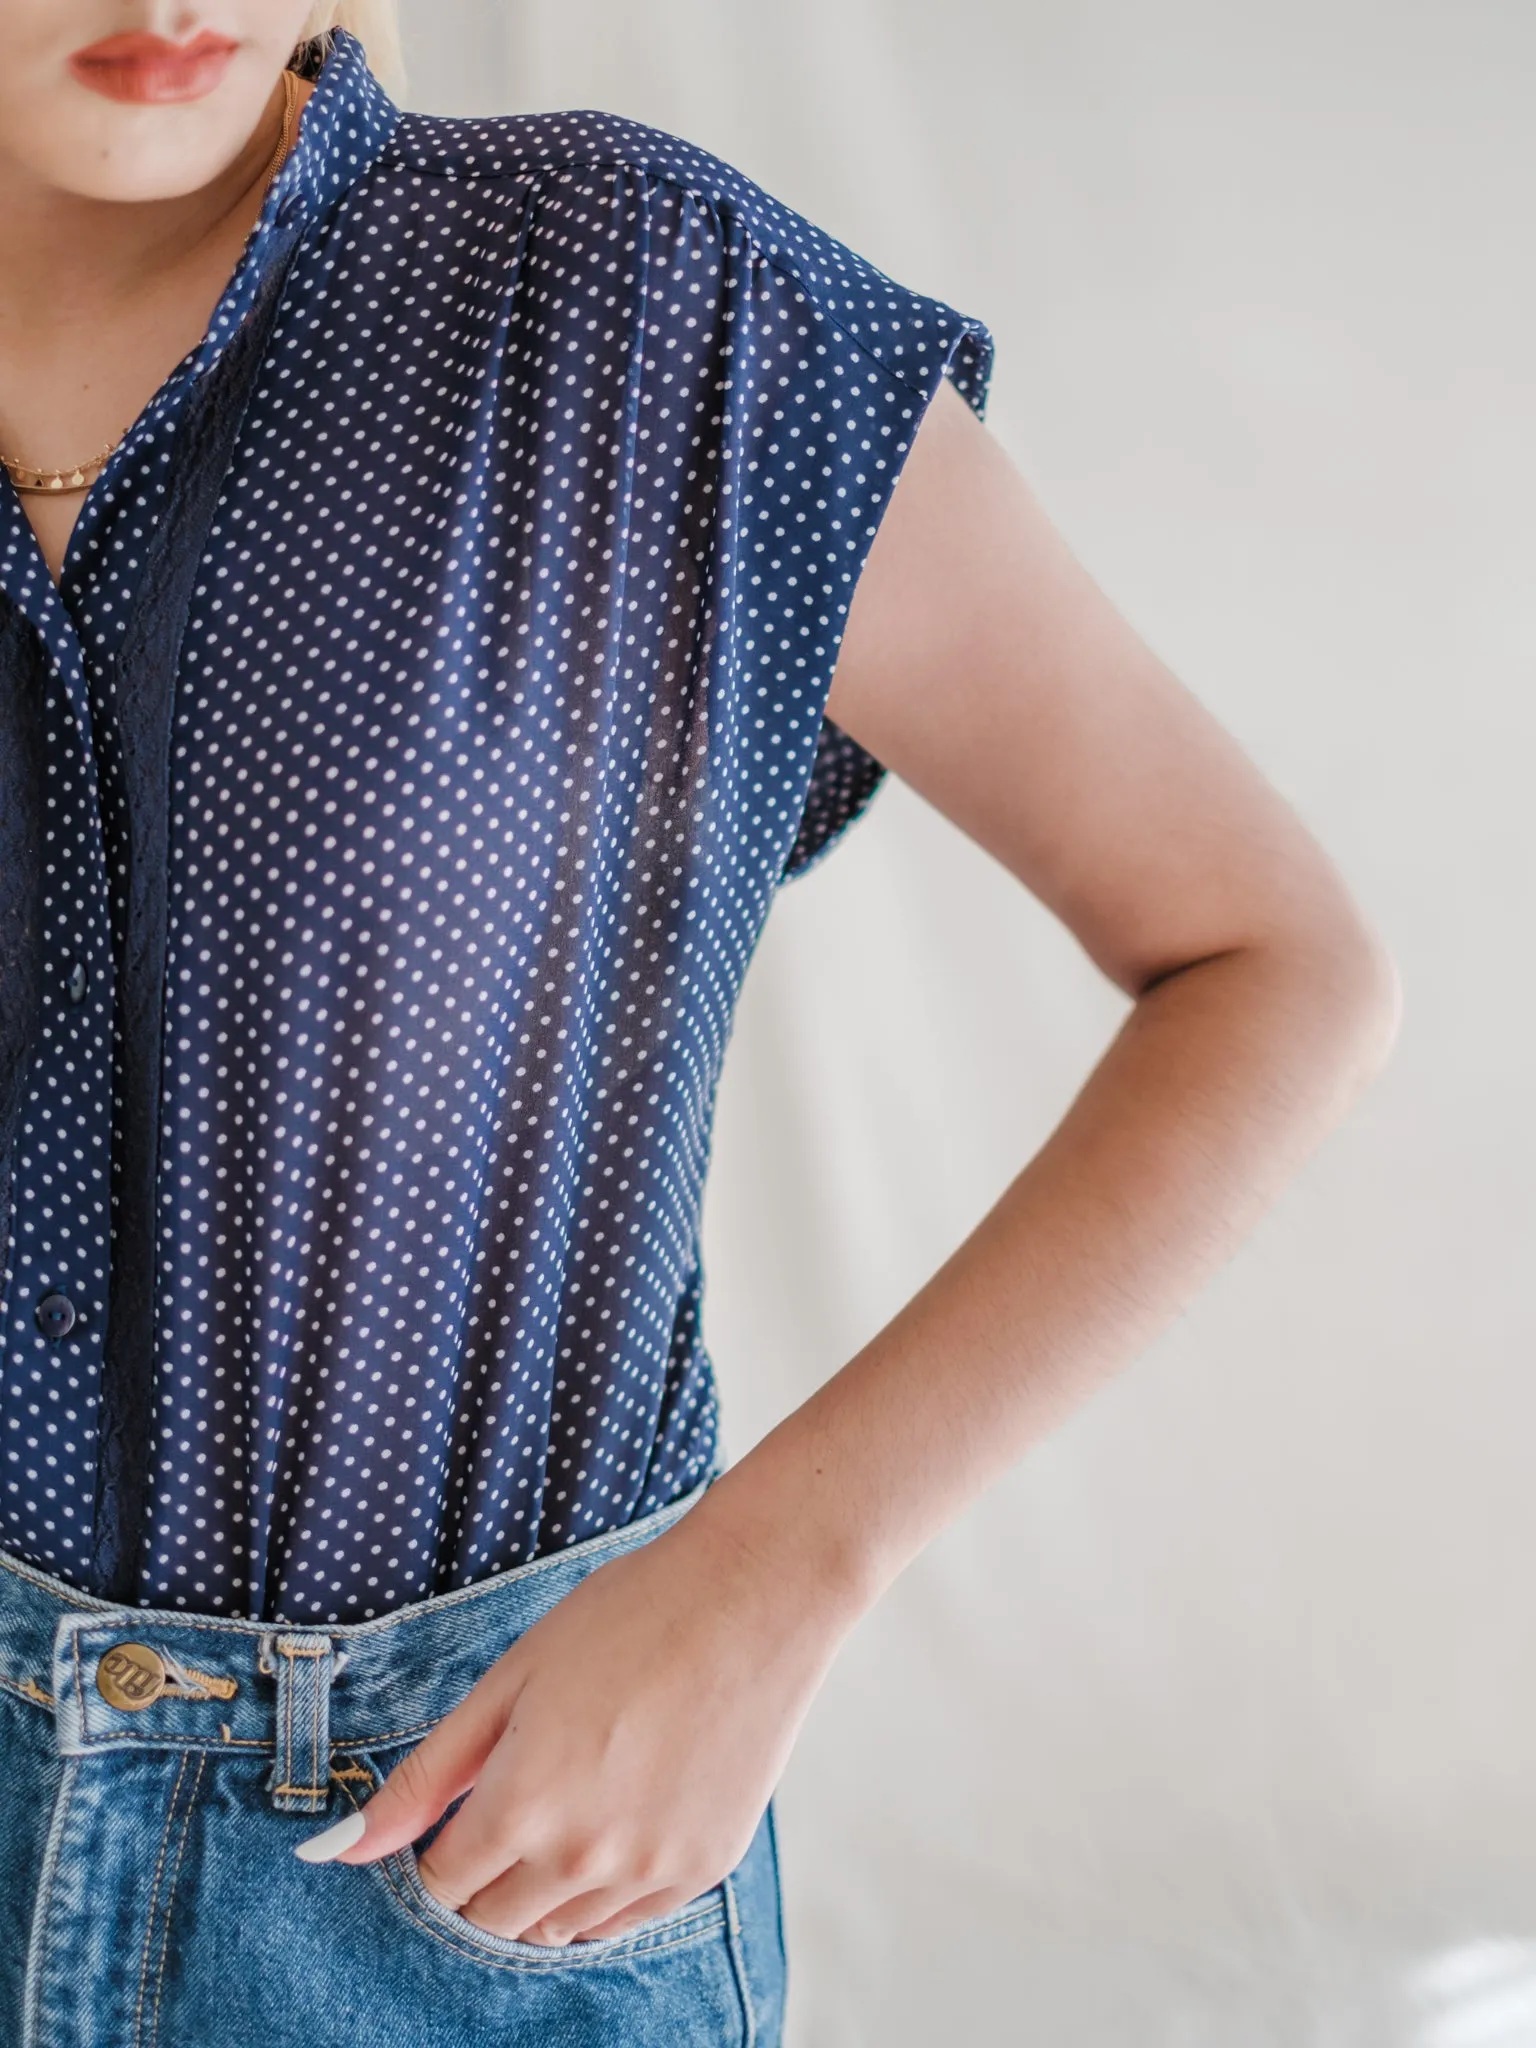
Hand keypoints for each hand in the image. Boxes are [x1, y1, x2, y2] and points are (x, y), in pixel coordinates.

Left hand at [319, 1494, 853, 1944]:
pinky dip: (601, 1890)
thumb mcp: (511, 1680)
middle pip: (492, 1920)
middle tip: (510, 1798)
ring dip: (539, 1888)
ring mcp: (648, 1872)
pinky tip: (616, 1814)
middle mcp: (582, 1859)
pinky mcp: (701, 1869)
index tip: (454, 1810)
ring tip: (568, 1798)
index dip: (435, 1850)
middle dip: (481, 1874)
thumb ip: (427, 1775)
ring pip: (556, 1931)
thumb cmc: (627, 1617)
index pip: (441, 1885)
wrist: (753, 1598)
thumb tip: (342, 1848)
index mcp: (522, 1806)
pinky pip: (623, 1920)